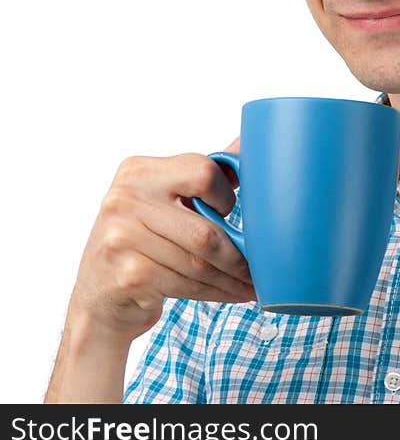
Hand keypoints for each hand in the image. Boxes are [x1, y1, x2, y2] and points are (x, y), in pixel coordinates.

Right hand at [69, 136, 254, 340]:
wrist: (99, 295)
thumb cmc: (141, 241)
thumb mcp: (162, 200)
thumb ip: (200, 173)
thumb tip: (245, 144)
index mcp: (139, 171)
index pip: (202, 171)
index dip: (226, 196)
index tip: (231, 213)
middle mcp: (125, 199)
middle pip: (204, 229)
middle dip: (239, 255)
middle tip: (260, 266)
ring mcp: (122, 238)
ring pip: (199, 262)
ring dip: (231, 278)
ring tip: (250, 283)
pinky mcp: (128, 275)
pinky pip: (186, 284)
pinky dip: (214, 292)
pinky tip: (229, 294)